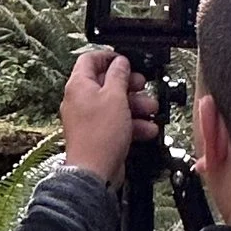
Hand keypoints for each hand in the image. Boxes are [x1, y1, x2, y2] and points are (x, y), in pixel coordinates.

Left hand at [60, 48, 160, 185]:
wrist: (95, 173)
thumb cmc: (99, 135)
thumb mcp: (116, 97)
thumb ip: (119, 75)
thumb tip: (121, 62)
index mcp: (79, 85)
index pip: (90, 60)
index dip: (109, 57)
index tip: (126, 60)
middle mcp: (80, 100)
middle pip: (105, 83)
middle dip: (128, 84)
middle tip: (142, 85)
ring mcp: (88, 119)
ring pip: (114, 104)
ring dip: (135, 105)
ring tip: (151, 109)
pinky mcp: (97, 135)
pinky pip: (115, 123)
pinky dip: (131, 124)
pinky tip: (147, 128)